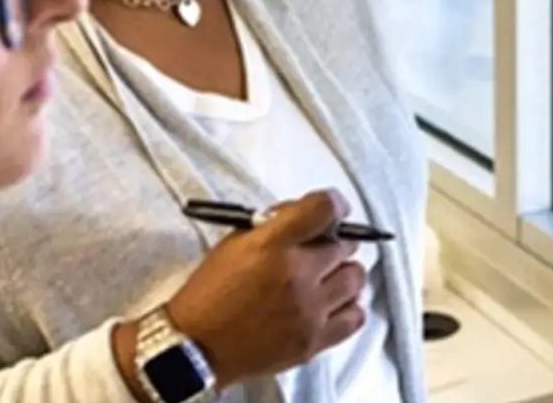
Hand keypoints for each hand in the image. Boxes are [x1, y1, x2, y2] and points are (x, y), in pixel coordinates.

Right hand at [115, 190, 365, 392]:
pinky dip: (349, 307)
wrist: (196, 347)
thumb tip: (307, 216)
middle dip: (334, 242)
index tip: (333, 209)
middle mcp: (297, 275)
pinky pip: (356, 316)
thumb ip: (275, 225)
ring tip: (326, 279)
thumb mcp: (235, 243)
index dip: (334, 204)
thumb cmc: (211, 293)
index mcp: (272, 245)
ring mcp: (308, 310)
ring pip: (355, 278)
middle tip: (319, 250)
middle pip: (344, 245)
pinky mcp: (314, 340)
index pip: (324, 209)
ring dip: (343, 274)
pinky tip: (332, 304)